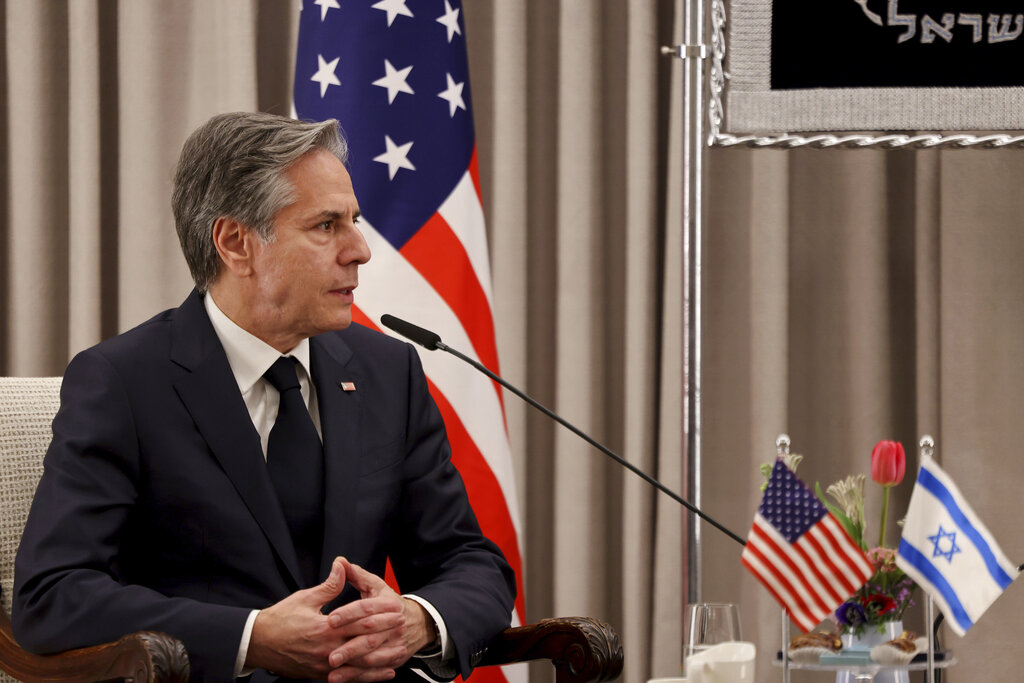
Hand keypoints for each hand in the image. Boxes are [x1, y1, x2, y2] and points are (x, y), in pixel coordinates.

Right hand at [245, 557, 402, 679]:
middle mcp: (327, 648)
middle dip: (385, 634)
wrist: (258, 645)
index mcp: (325, 628)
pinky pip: (348, 678)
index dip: (380, 614)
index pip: (359, 621)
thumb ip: (328, 586)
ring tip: (399, 653)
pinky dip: (367, 676)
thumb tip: (342, 565)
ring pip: (359, 665)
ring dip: (381, 659)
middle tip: (403, 627)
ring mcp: (324, 665)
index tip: (396, 607)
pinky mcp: (320, 675)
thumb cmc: (280, 619)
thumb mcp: (304, 598)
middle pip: (363, 642)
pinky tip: (382, 674)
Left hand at [324, 558, 437, 681]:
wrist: (419, 623)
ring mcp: (395, 643)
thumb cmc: (391, 603)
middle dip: (349, 647)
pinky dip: (360, 676)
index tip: (330, 620)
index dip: (349, 613)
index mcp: (388, 604)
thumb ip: (357, 575)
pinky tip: (343, 679)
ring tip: (333, 670)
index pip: (367, 608)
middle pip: (370, 636)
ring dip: (353, 666)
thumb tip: (340, 562)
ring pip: (373, 656)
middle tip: (330, 654)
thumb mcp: (377, 587)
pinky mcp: (395, 658)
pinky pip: (377, 670)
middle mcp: (394, 625)